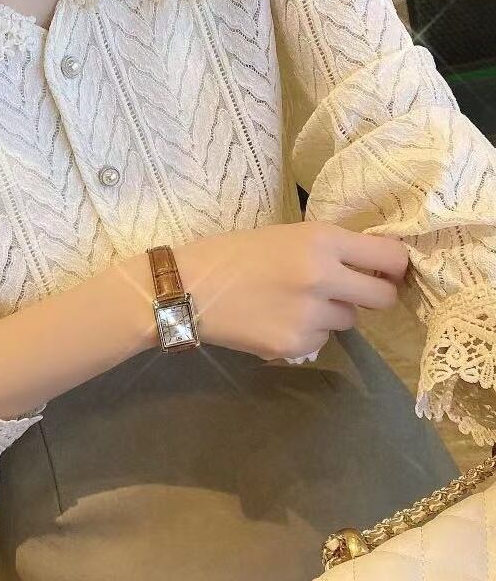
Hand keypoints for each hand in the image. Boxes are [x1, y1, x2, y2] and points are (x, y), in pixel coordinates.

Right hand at [175, 222, 408, 360]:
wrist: (186, 288)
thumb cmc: (232, 254)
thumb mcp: (286, 235)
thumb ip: (330, 248)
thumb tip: (372, 266)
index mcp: (321, 240)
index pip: (390, 256)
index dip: (395, 266)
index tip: (388, 271)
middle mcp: (323, 277)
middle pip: (382, 297)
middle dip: (373, 295)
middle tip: (350, 292)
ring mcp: (310, 315)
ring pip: (349, 320)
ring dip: (331, 314)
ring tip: (292, 303)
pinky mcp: (295, 345)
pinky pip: (321, 341)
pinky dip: (306, 333)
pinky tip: (275, 321)